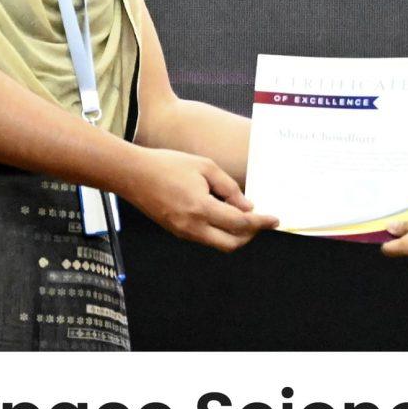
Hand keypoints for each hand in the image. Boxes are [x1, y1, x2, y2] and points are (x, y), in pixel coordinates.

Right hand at [120, 148, 277, 252]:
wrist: (133, 174)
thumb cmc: (168, 164)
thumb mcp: (205, 166)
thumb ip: (229, 187)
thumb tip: (247, 206)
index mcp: (201, 209)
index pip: (240, 223)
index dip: (260, 222)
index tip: (274, 219)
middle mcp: (192, 227)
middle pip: (231, 244)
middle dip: (250, 235)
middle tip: (261, 220)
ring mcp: (183, 232)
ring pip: (218, 243)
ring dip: (235, 234)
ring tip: (244, 216)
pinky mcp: (177, 232)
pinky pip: (205, 238)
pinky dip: (219, 231)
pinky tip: (224, 214)